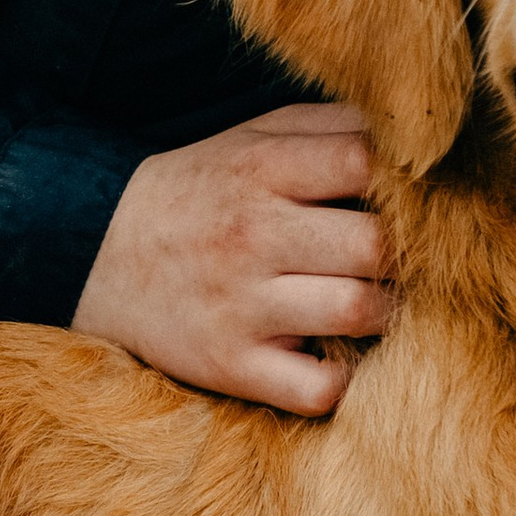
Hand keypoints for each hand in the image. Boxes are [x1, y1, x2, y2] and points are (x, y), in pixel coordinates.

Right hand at [72, 101, 390, 413]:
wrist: (97, 250)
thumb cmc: (204, 189)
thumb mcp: (255, 136)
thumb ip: (333, 126)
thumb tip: (412, 135)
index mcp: (263, 169)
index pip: (364, 163)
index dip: (407, 180)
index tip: (417, 196)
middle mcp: (254, 235)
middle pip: (374, 246)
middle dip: (407, 253)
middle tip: (411, 259)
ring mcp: (242, 306)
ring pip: (358, 312)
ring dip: (389, 312)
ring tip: (381, 301)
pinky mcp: (230, 365)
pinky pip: (316, 388)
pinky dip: (343, 380)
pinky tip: (338, 354)